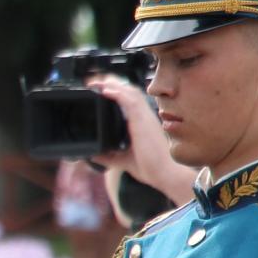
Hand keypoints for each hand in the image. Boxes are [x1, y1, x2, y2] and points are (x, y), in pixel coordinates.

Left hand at [86, 75, 193, 206]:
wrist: (165, 174)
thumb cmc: (151, 167)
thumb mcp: (123, 160)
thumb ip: (108, 156)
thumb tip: (92, 155)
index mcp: (141, 123)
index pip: (128, 101)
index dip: (115, 91)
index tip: (98, 89)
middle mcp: (144, 117)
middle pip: (129, 92)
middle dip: (111, 84)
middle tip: (93, 83)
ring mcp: (146, 117)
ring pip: (130, 92)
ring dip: (113, 85)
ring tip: (97, 82)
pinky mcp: (144, 121)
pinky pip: (131, 101)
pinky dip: (118, 94)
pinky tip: (106, 90)